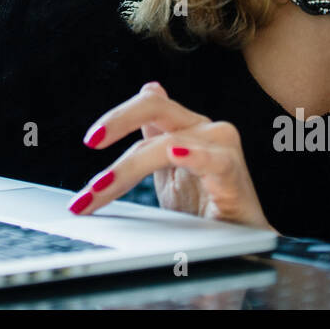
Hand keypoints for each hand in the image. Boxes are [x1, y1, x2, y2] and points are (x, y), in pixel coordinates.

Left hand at [69, 81, 275, 231]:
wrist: (239, 243)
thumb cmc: (205, 208)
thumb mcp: (168, 170)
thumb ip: (155, 135)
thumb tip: (150, 85)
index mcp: (185, 127)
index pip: (148, 103)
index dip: (117, 116)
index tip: (90, 141)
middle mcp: (203, 129)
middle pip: (155, 107)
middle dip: (117, 122)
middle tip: (90, 143)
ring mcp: (221, 148)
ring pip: (168, 142)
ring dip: (128, 168)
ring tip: (102, 188)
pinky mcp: (234, 174)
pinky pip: (214, 159)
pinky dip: (194, 156)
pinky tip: (176, 155)